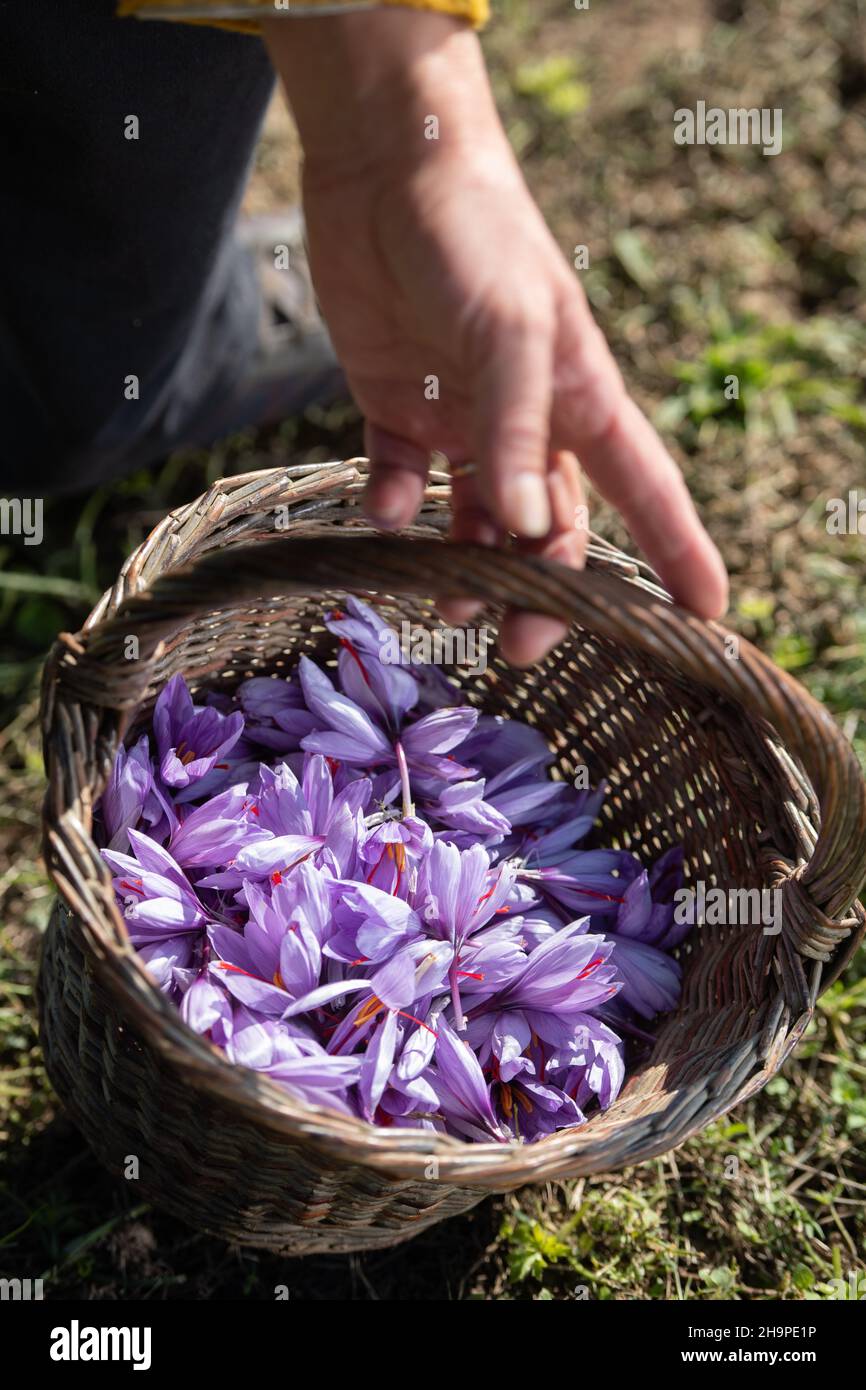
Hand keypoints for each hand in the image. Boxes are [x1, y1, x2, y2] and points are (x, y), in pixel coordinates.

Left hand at [264, 12, 727, 664]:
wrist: (384, 169)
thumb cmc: (475, 236)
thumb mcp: (512, 330)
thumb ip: (518, 430)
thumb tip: (528, 531)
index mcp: (580, 398)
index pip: (643, 490)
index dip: (676, 553)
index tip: (706, 615)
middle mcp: (526, 419)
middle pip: (552, 528)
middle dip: (544, 590)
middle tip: (519, 644)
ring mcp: (461, 419)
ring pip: (477, 519)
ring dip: (466, 564)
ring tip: (449, 603)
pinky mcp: (397, 408)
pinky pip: (399, 481)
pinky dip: (393, 508)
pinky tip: (385, 516)